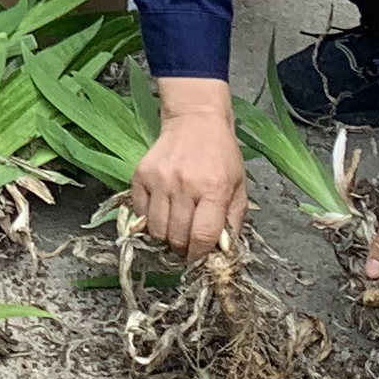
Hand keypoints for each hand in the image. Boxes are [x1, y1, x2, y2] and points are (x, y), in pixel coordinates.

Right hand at [129, 79, 250, 259]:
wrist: (195, 120)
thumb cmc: (221, 155)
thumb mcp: (239, 186)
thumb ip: (232, 220)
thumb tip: (221, 251)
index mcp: (214, 189)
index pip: (202, 236)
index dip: (200, 255)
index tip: (199, 259)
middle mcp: (184, 185)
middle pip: (176, 237)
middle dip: (182, 249)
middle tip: (186, 246)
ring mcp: (160, 180)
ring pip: (155, 229)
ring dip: (164, 237)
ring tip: (173, 230)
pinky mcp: (141, 174)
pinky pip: (139, 212)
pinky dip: (148, 220)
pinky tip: (161, 213)